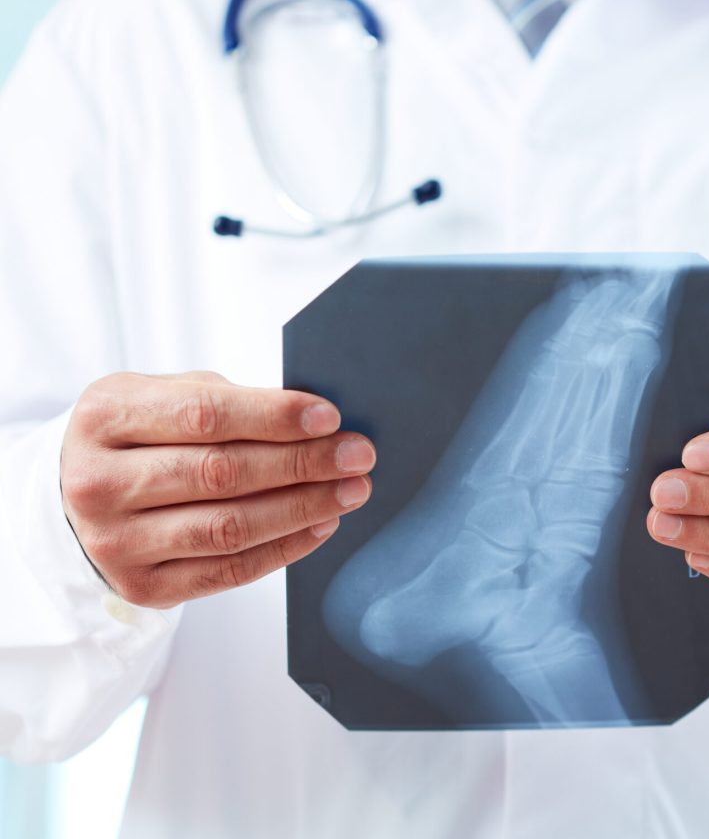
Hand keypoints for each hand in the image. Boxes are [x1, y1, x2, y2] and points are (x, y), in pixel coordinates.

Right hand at [61, 371, 375, 608]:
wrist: (77, 495)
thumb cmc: (139, 433)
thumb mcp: (163, 395)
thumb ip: (226, 400)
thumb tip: (313, 419)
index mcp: (105, 418)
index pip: (203, 416)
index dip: (273, 417)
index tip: (330, 417)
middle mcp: (99, 484)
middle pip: (221, 473)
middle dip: (302, 463)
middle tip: (358, 455)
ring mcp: (116, 543)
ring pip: (228, 528)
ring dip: (303, 508)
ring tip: (351, 490)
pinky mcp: (142, 587)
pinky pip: (228, 571)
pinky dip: (284, 548)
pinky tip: (321, 524)